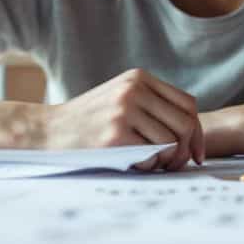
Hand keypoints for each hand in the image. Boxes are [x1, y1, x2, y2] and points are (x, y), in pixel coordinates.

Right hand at [41, 69, 203, 170]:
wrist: (47, 130)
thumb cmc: (88, 121)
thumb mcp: (120, 98)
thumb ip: (152, 105)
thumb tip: (193, 131)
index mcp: (139, 78)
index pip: (188, 104)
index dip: (197, 132)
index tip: (195, 152)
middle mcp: (134, 90)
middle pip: (186, 124)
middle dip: (187, 150)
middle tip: (176, 165)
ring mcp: (125, 112)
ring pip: (172, 142)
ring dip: (166, 161)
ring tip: (150, 164)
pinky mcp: (116, 136)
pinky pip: (153, 156)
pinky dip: (149, 166)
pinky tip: (135, 165)